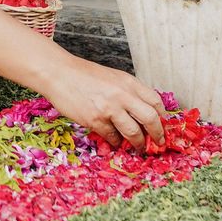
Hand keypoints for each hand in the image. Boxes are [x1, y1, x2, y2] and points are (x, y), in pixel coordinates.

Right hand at [46, 58, 165, 150]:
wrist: (58, 73)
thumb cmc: (83, 74)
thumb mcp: (112, 77)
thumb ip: (127, 92)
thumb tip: (141, 112)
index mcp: (128, 82)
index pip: (156, 101)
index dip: (162, 117)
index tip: (163, 125)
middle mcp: (122, 94)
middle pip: (150, 119)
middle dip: (157, 134)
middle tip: (157, 142)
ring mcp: (109, 108)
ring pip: (134, 132)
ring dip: (138, 143)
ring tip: (138, 147)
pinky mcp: (95, 120)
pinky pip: (113, 137)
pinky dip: (116, 142)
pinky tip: (115, 141)